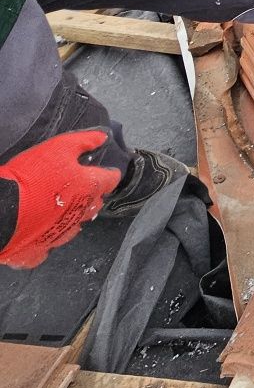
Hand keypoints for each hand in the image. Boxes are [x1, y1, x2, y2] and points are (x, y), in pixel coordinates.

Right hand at [0, 130, 121, 267]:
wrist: (2, 211)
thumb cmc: (33, 175)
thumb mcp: (59, 147)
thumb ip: (84, 142)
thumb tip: (104, 137)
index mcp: (89, 188)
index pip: (110, 181)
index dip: (110, 174)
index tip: (109, 172)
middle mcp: (80, 214)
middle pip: (94, 205)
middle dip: (94, 196)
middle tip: (86, 189)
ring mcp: (61, 235)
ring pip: (75, 225)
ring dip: (74, 217)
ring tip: (67, 209)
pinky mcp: (41, 250)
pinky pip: (49, 244)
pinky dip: (48, 237)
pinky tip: (42, 231)